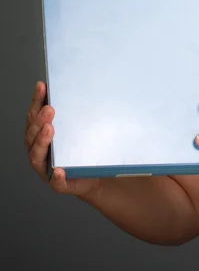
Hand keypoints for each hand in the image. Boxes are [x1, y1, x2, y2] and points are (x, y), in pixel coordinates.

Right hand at [25, 81, 100, 197]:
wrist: (94, 175)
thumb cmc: (82, 148)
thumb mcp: (78, 127)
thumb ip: (74, 112)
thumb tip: (80, 86)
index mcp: (40, 136)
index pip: (34, 117)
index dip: (36, 101)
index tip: (42, 86)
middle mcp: (39, 152)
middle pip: (32, 136)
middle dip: (39, 121)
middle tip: (50, 109)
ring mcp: (47, 169)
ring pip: (37, 157)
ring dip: (42, 142)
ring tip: (49, 129)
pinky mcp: (61, 184)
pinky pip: (56, 182)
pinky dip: (56, 177)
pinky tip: (59, 171)